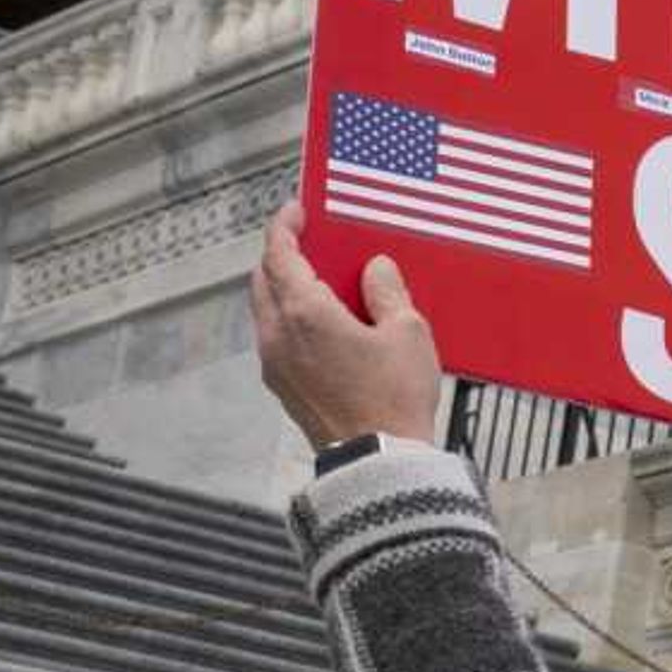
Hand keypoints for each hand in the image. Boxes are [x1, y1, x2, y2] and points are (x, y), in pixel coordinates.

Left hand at [250, 204, 442, 448]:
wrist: (379, 459)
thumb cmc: (395, 398)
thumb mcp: (408, 333)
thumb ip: (387, 292)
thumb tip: (375, 269)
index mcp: (306, 313)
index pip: (279, 255)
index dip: (284, 227)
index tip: (296, 211)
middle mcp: (279, 334)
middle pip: (263, 279)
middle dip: (280, 256)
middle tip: (307, 243)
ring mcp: (275, 362)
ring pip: (265, 309)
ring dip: (283, 288)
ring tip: (317, 282)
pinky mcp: (282, 385)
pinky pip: (275, 337)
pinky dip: (289, 318)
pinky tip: (322, 323)